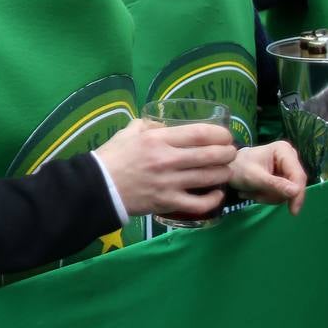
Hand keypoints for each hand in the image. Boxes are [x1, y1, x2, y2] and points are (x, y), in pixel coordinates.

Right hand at [98, 119, 236, 217]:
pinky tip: (216, 193)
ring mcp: (169, 183)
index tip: (225, 136)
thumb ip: (147, 125)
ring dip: (223, 173)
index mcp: (158, 139)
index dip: (220, 134)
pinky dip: (213, 198)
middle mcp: (167, 159)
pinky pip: (200, 203)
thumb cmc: (112, 157)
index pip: (200, 133)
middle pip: (211, 155)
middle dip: (227, 153)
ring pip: (210, 178)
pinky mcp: (168, 202)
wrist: (97, 187)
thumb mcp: (128, 133)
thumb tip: (163, 124)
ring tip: (225, 171)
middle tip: (230, 153)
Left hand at [231, 141, 305, 214]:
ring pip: (289, 192)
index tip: (293, 211)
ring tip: (251, 193)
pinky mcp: (284, 177)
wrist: (228, 169)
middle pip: (295, 185)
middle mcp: (290, 157)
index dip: (298, 194)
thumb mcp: (254, 177)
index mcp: (284, 150)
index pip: (298, 175)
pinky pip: (283, 193)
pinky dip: (269, 197)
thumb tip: (296, 191)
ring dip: (270, 197)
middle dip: (276, 195)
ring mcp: (287, 168)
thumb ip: (274, 184)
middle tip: (256, 196)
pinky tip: (254, 192)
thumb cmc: (238, 168)